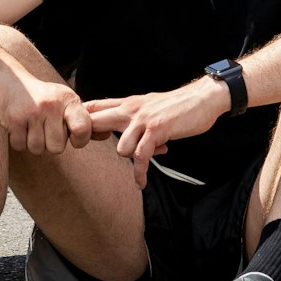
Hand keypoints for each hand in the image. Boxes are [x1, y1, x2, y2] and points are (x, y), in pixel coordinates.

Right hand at [0, 71, 91, 154]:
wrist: (9, 79)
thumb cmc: (42, 97)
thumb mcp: (65, 101)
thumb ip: (84, 120)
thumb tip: (106, 135)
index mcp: (69, 100)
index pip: (83, 128)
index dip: (80, 140)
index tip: (73, 136)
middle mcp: (52, 105)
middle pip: (57, 147)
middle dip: (50, 143)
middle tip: (45, 128)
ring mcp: (32, 112)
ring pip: (38, 149)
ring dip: (34, 143)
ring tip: (31, 127)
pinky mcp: (13, 119)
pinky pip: (20, 146)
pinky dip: (19, 141)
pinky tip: (20, 127)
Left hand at [86, 77, 228, 187]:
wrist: (202, 99)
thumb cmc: (177, 106)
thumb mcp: (148, 105)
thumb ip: (133, 115)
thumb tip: (120, 129)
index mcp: (127, 104)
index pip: (94, 107)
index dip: (80, 121)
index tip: (78, 137)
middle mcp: (131, 110)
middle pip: (95, 121)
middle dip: (86, 137)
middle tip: (87, 150)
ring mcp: (143, 120)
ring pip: (120, 147)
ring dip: (130, 158)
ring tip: (143, 161)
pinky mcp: (156, 131)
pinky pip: (141, 157)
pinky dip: (140, 173)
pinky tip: (141, 182)